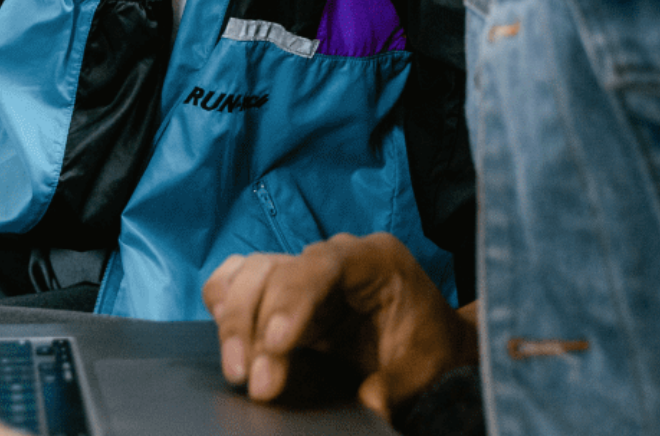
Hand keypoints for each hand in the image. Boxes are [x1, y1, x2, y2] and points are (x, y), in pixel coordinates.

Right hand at [203, 234, 477, 419]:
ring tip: (237, 370)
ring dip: (235, 320)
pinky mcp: (285, 290)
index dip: (292, 299)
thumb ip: (395, 383)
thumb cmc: (430, 347)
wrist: (433, 340)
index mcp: (373, 258)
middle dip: (255, 322)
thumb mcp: (423, 368)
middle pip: (276, 268)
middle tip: (253, 380)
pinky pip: (240, 279)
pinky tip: (226, 336)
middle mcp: (332, 255)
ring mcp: (305, 269)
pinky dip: (226, 302)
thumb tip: (367, 404)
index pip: (322, 264)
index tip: (276, 345)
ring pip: (251, 272)